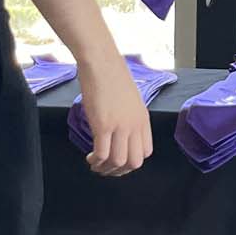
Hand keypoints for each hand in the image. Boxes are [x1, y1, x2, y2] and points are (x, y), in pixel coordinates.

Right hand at [77, 51, 153, 176]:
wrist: (101, 62)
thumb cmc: (112, 76)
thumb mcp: (129, 100)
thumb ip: (128, 118)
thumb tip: (119, 132)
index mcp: (143, 119)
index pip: (146, 152)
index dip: (132, 162)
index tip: (119, 161)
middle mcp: (134, 125)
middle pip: (134, 162)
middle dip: (120, 171)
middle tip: (107, 169)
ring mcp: (119, 126)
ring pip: (118, 162)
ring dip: (106, 169)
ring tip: (95, 165)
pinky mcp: (103, 125)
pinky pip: (102, 154)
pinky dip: (95, 161)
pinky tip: (89, 158)